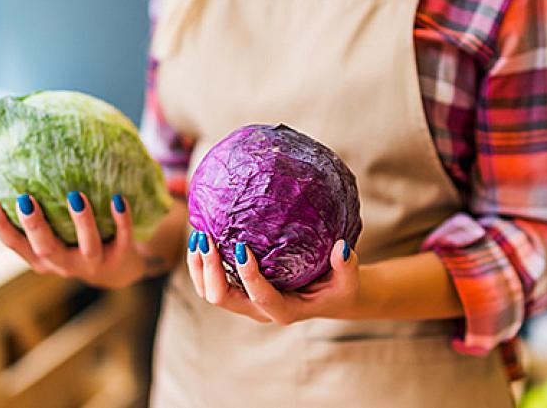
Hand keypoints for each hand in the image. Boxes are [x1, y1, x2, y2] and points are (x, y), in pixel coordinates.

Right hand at [0, 192, 150, 288]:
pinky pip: (123, 239)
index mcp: (43, 259)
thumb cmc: (76, 243)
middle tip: (25, 198)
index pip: (16, 245)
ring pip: (87, 247)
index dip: (1, 227)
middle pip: (47, 249)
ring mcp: (94, 264)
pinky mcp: (121, 258)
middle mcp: (65, 265)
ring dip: (81, 222)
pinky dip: (121, 220)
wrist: (119, 270)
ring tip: (75, 195)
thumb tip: (15, 171)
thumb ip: (41, 215)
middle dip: (35, 226)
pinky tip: (119, 199)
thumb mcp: (55, 236)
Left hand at [186, 231, 360, 324]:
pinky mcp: (241, 291)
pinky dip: (202, 264)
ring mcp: (247, 302)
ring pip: (211, 293)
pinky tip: (200, 237)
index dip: (249, 276)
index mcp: (286, 310)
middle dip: (211, 270)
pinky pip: (211, 283)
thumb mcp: (349, 279)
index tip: (242, 247)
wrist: (333, 297)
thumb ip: (346, 266)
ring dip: (200, 267)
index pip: (262, 298)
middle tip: (206, 238)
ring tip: (197, 235)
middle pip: (224, 299)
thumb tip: (341, 248)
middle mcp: (260, 310)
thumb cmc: (341, 287)